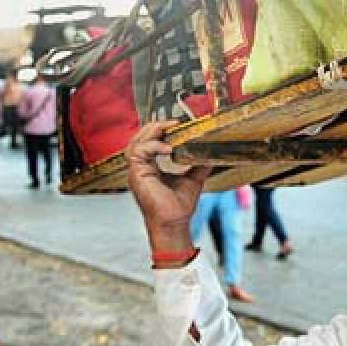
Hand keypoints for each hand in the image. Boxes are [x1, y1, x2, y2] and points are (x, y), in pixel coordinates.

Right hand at [125, 121, 210, 253]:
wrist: (174, 222)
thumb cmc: (178, 206)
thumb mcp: (192, 179)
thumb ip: (198, 164)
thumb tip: (211, 152)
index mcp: (149, 167)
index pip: (148, 141)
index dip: (160, 130)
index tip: (178, 124)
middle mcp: (140, 168)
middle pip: (139, 138)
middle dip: (155, 127)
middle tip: (174, 123)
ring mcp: (136, 171)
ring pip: (135, 142)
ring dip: (153, 132)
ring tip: (170, 129)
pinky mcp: (136, 174)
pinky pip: (139, 152)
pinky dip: (154, 146)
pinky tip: (169, 148)